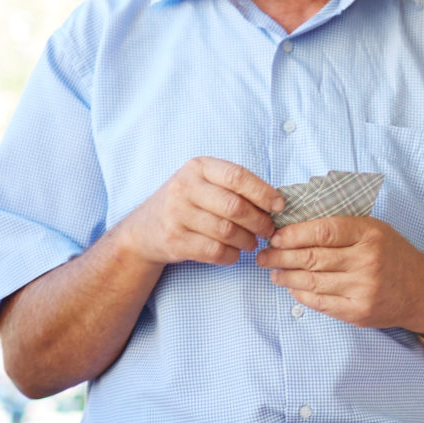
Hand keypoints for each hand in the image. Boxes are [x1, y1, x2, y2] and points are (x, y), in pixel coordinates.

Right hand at [123, 158, 279, 266]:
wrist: (144, 229)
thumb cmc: (185, 204)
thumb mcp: (203, 183)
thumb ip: (233, 187)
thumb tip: (276, 202)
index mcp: (197, 167)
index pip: (237, 176)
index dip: (263, 193)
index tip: (279, 206)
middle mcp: (184, 187)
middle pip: (235, 207)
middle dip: (259, 222)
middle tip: (268, 230)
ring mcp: (177, 214)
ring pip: (227, 232)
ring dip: (247, 241)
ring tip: (251, 242)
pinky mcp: (175, 240)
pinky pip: (215, 251)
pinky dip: (232, 255)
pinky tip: (233, 252)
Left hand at [261, 215, 423, 331]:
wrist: (422, 291)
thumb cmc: (394, 255)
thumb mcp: (375, 230)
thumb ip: (342, 227)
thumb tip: (296, 228)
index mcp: (370, 234)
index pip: (323, 230)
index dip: (293, 234)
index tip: (275, 236)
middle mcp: (367, 261)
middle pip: (312, 258)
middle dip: (281, 256)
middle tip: (264, 256)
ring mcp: (363, 289)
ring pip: (312, 282)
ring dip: (286, 276)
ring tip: (273, 272)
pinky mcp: (359, 312)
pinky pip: (321, 303)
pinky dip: (301, 294)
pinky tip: (291, 287)